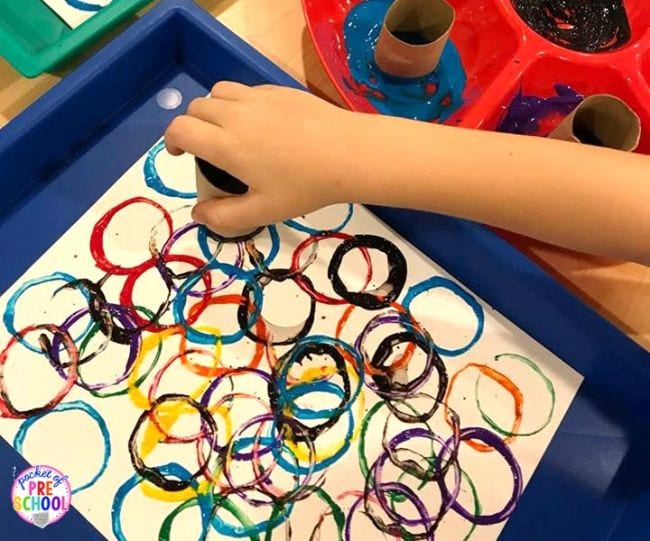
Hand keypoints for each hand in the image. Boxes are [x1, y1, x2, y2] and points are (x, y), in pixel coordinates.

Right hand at [164, 82, 365, 235]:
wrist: (349, 153)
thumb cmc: (305, 186)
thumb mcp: (263, 212)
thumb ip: (225, 217)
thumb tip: (198, 216)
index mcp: (226, 144)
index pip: (179, 130)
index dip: (170, 141)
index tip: (177, 154)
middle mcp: (235, 114)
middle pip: (195, 108)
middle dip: (191, 127)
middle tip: (205, 149)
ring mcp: (257, 97)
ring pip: (218, 92)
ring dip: (212, 110)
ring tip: (228, 131)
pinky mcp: (278, 89)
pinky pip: (245, 89)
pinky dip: (238, 102)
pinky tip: (259, 123)